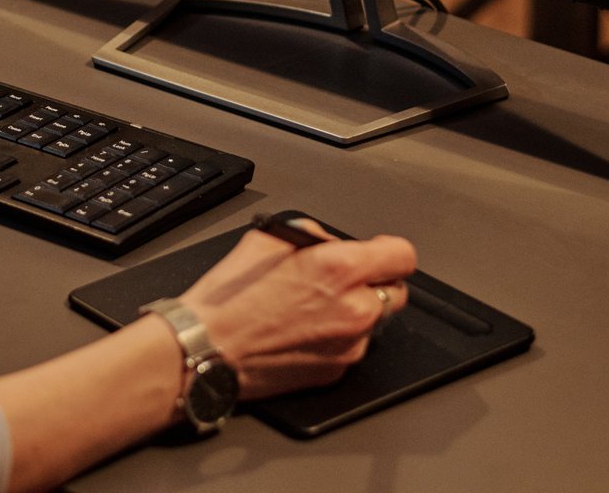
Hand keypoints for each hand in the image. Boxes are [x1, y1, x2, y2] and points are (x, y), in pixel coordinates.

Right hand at [178, 223, 414, 398]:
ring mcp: (349, 345)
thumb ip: (312, 236)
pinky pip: (352, 346)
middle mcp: (354, 309)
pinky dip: (338, 337)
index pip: (402, 255)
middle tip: (342, 281)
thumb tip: (330, 243)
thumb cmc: (229, 298)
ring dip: (355, 311)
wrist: (207, 349)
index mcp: (339, 269)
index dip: (389, 250)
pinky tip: (304, 330)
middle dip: (374, 282)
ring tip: (314, 308)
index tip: (379, 252)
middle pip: (396, 291)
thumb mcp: (267, 239)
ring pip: (373, 321)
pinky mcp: (337, 371)